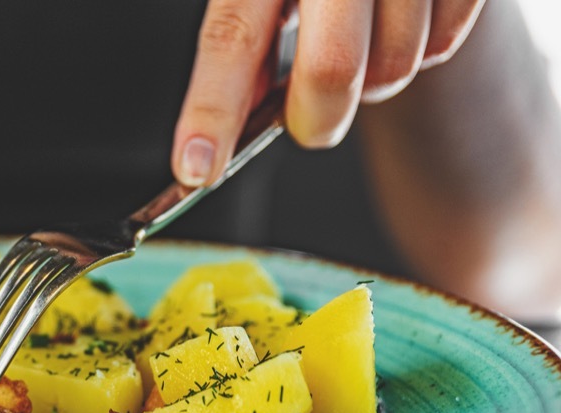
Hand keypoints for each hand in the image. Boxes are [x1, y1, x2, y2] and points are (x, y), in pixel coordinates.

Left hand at [172, 0, 485, 186]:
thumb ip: (247, 39)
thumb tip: (226, 122)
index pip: (230, 36)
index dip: (211, 110)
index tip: (196, 168)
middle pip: (331, 69)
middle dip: (318, 118)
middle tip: (308, 121)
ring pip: (395, 66)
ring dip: (374, 81)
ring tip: (363, 35)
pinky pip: (444, 43)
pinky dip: (422, 47)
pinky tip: (405, 12)